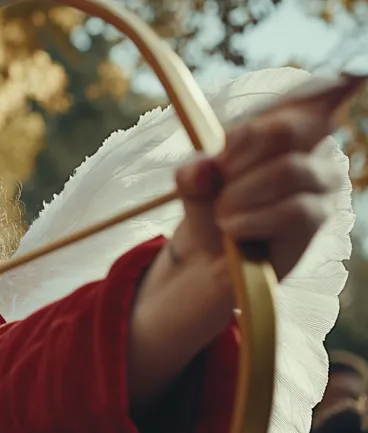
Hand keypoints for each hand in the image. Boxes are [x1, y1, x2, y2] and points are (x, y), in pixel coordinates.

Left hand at [173, 74, 364, 281]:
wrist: (213, 256)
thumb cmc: (211, 207)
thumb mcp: (192, 184)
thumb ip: (191, 173)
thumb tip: (201, 168)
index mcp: (287, 123)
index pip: (296, 94)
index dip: (259, 117)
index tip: (225, 145)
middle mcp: (314, 146)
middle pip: (285, 129)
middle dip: (238, 157)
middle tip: (217, 180)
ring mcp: (322, 180)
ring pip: (288, 170)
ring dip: (242, 192)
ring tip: (221, 211)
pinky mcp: (320, 216)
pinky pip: (294, 208)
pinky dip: (253, 218)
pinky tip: (232, 228)